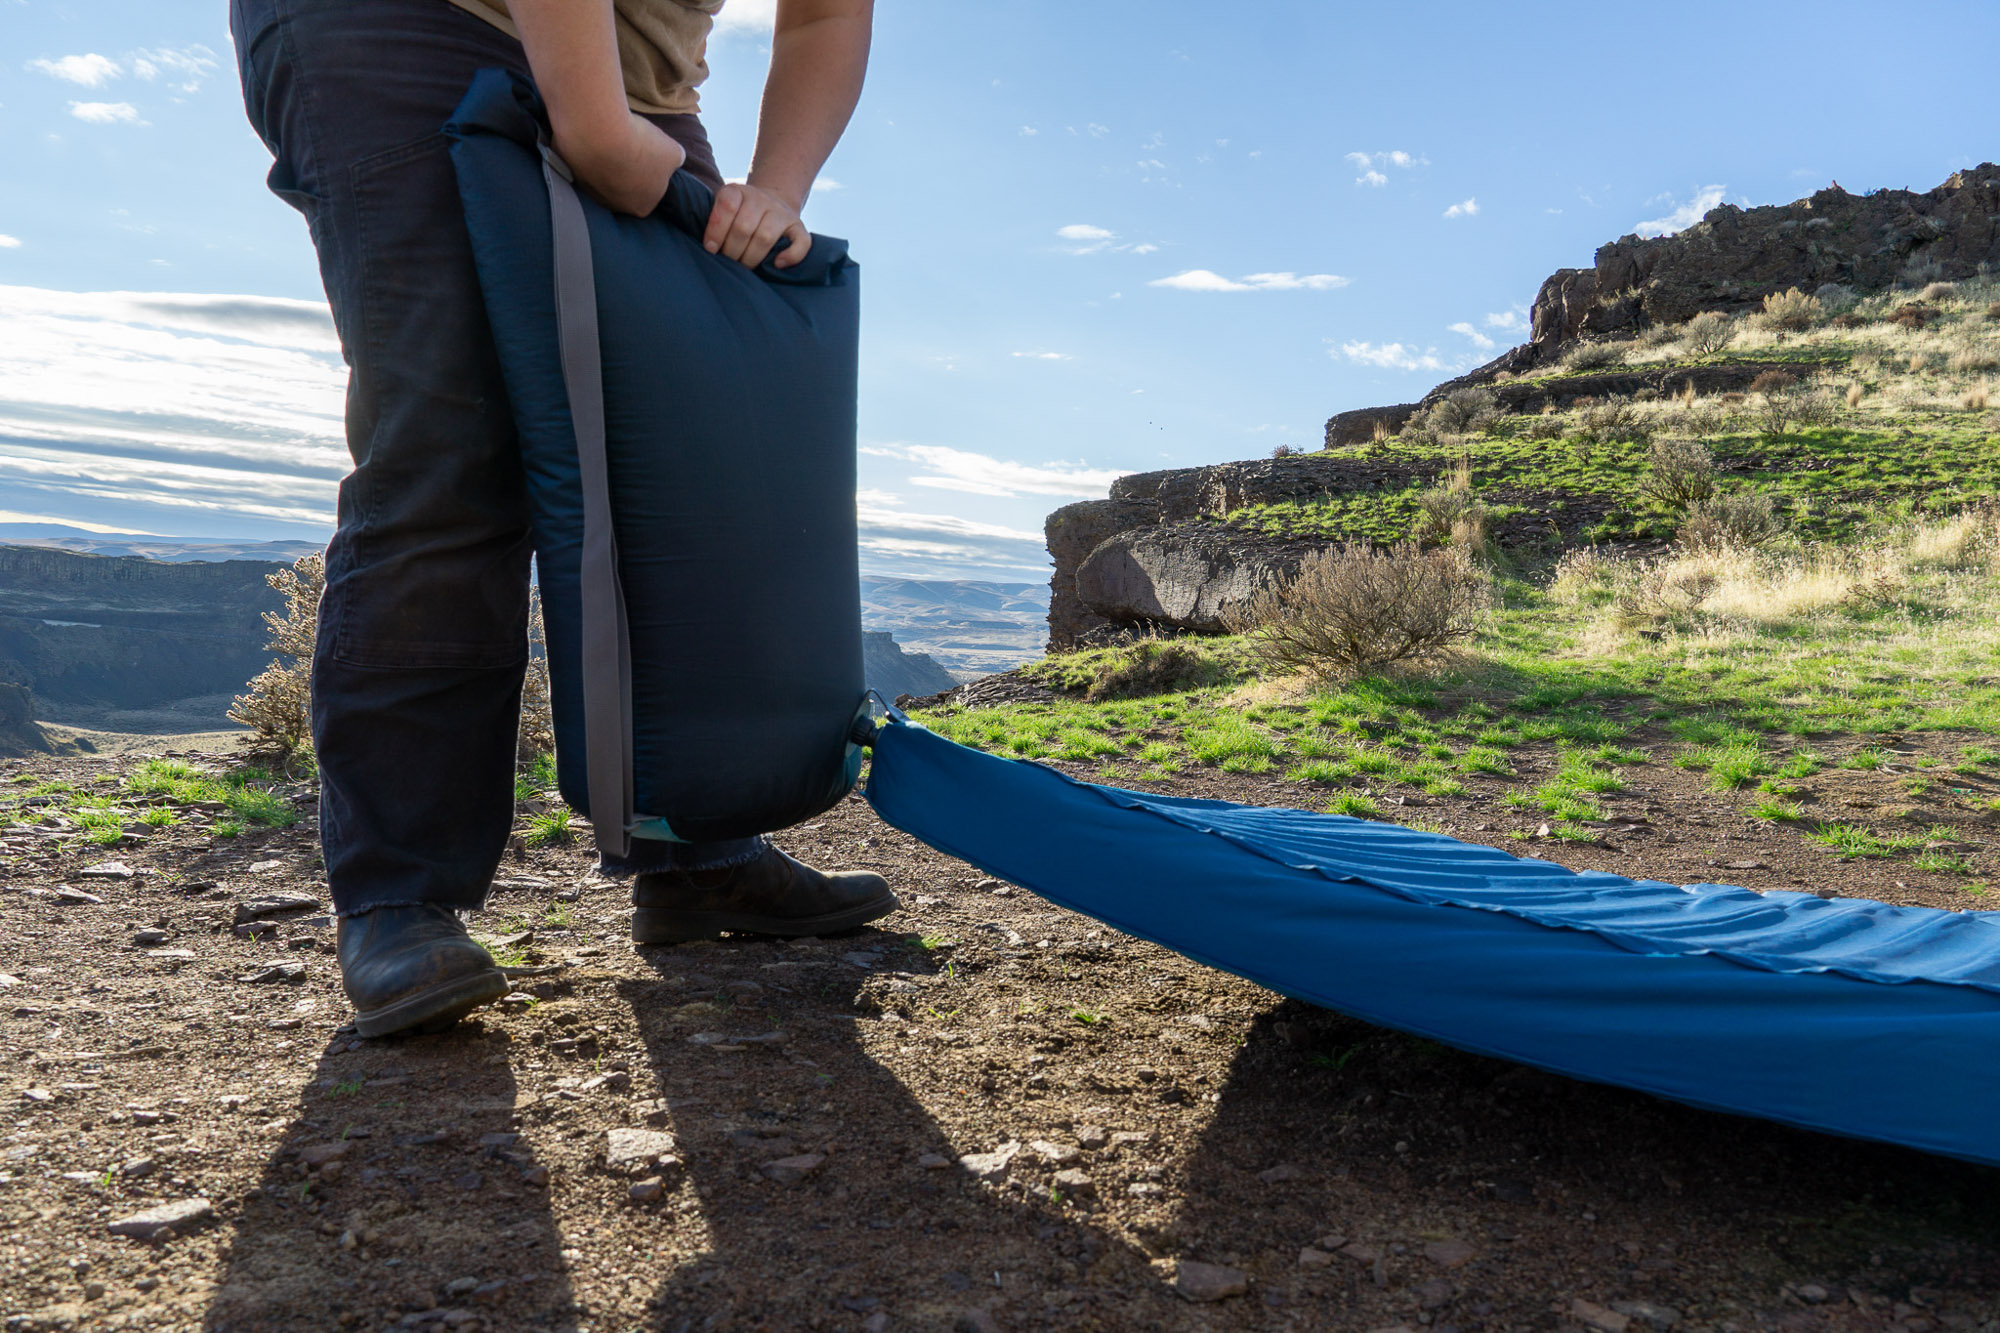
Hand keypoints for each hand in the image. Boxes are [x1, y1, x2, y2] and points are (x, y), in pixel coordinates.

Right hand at [556, 112, 685, 217]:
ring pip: (599, 176)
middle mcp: (614, 207)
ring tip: (608, 138)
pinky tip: (590, 135)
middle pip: (623, 187)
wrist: (599, 132)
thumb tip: (674, 158)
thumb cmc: (641, 145)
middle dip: (625, 169)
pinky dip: (584, 150)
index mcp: (642, 208)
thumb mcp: (673, 151)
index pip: (649, 192)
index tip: (647, 153)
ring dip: (603, 160)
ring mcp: (588, 193)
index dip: (649, 171)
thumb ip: (675, 158)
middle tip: (627, 145)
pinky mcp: (567, 174)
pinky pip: (579, 162)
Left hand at [703, 181, 810, 268]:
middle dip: (732, 251)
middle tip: (728, 262)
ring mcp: (782, 212)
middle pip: (744, 227)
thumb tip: (711, 248)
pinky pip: (801, 243)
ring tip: (744, 266)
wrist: (772, 203)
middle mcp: (761, 199)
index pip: (727, 206)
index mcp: (738, 191)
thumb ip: (715, 222)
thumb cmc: (740, 215)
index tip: (711, 249)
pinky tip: (777, 264)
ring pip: (765, 237)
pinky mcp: (799, 227)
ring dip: (751, 258)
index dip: (716, 230)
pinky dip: (790, 256)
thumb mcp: (724, 210)